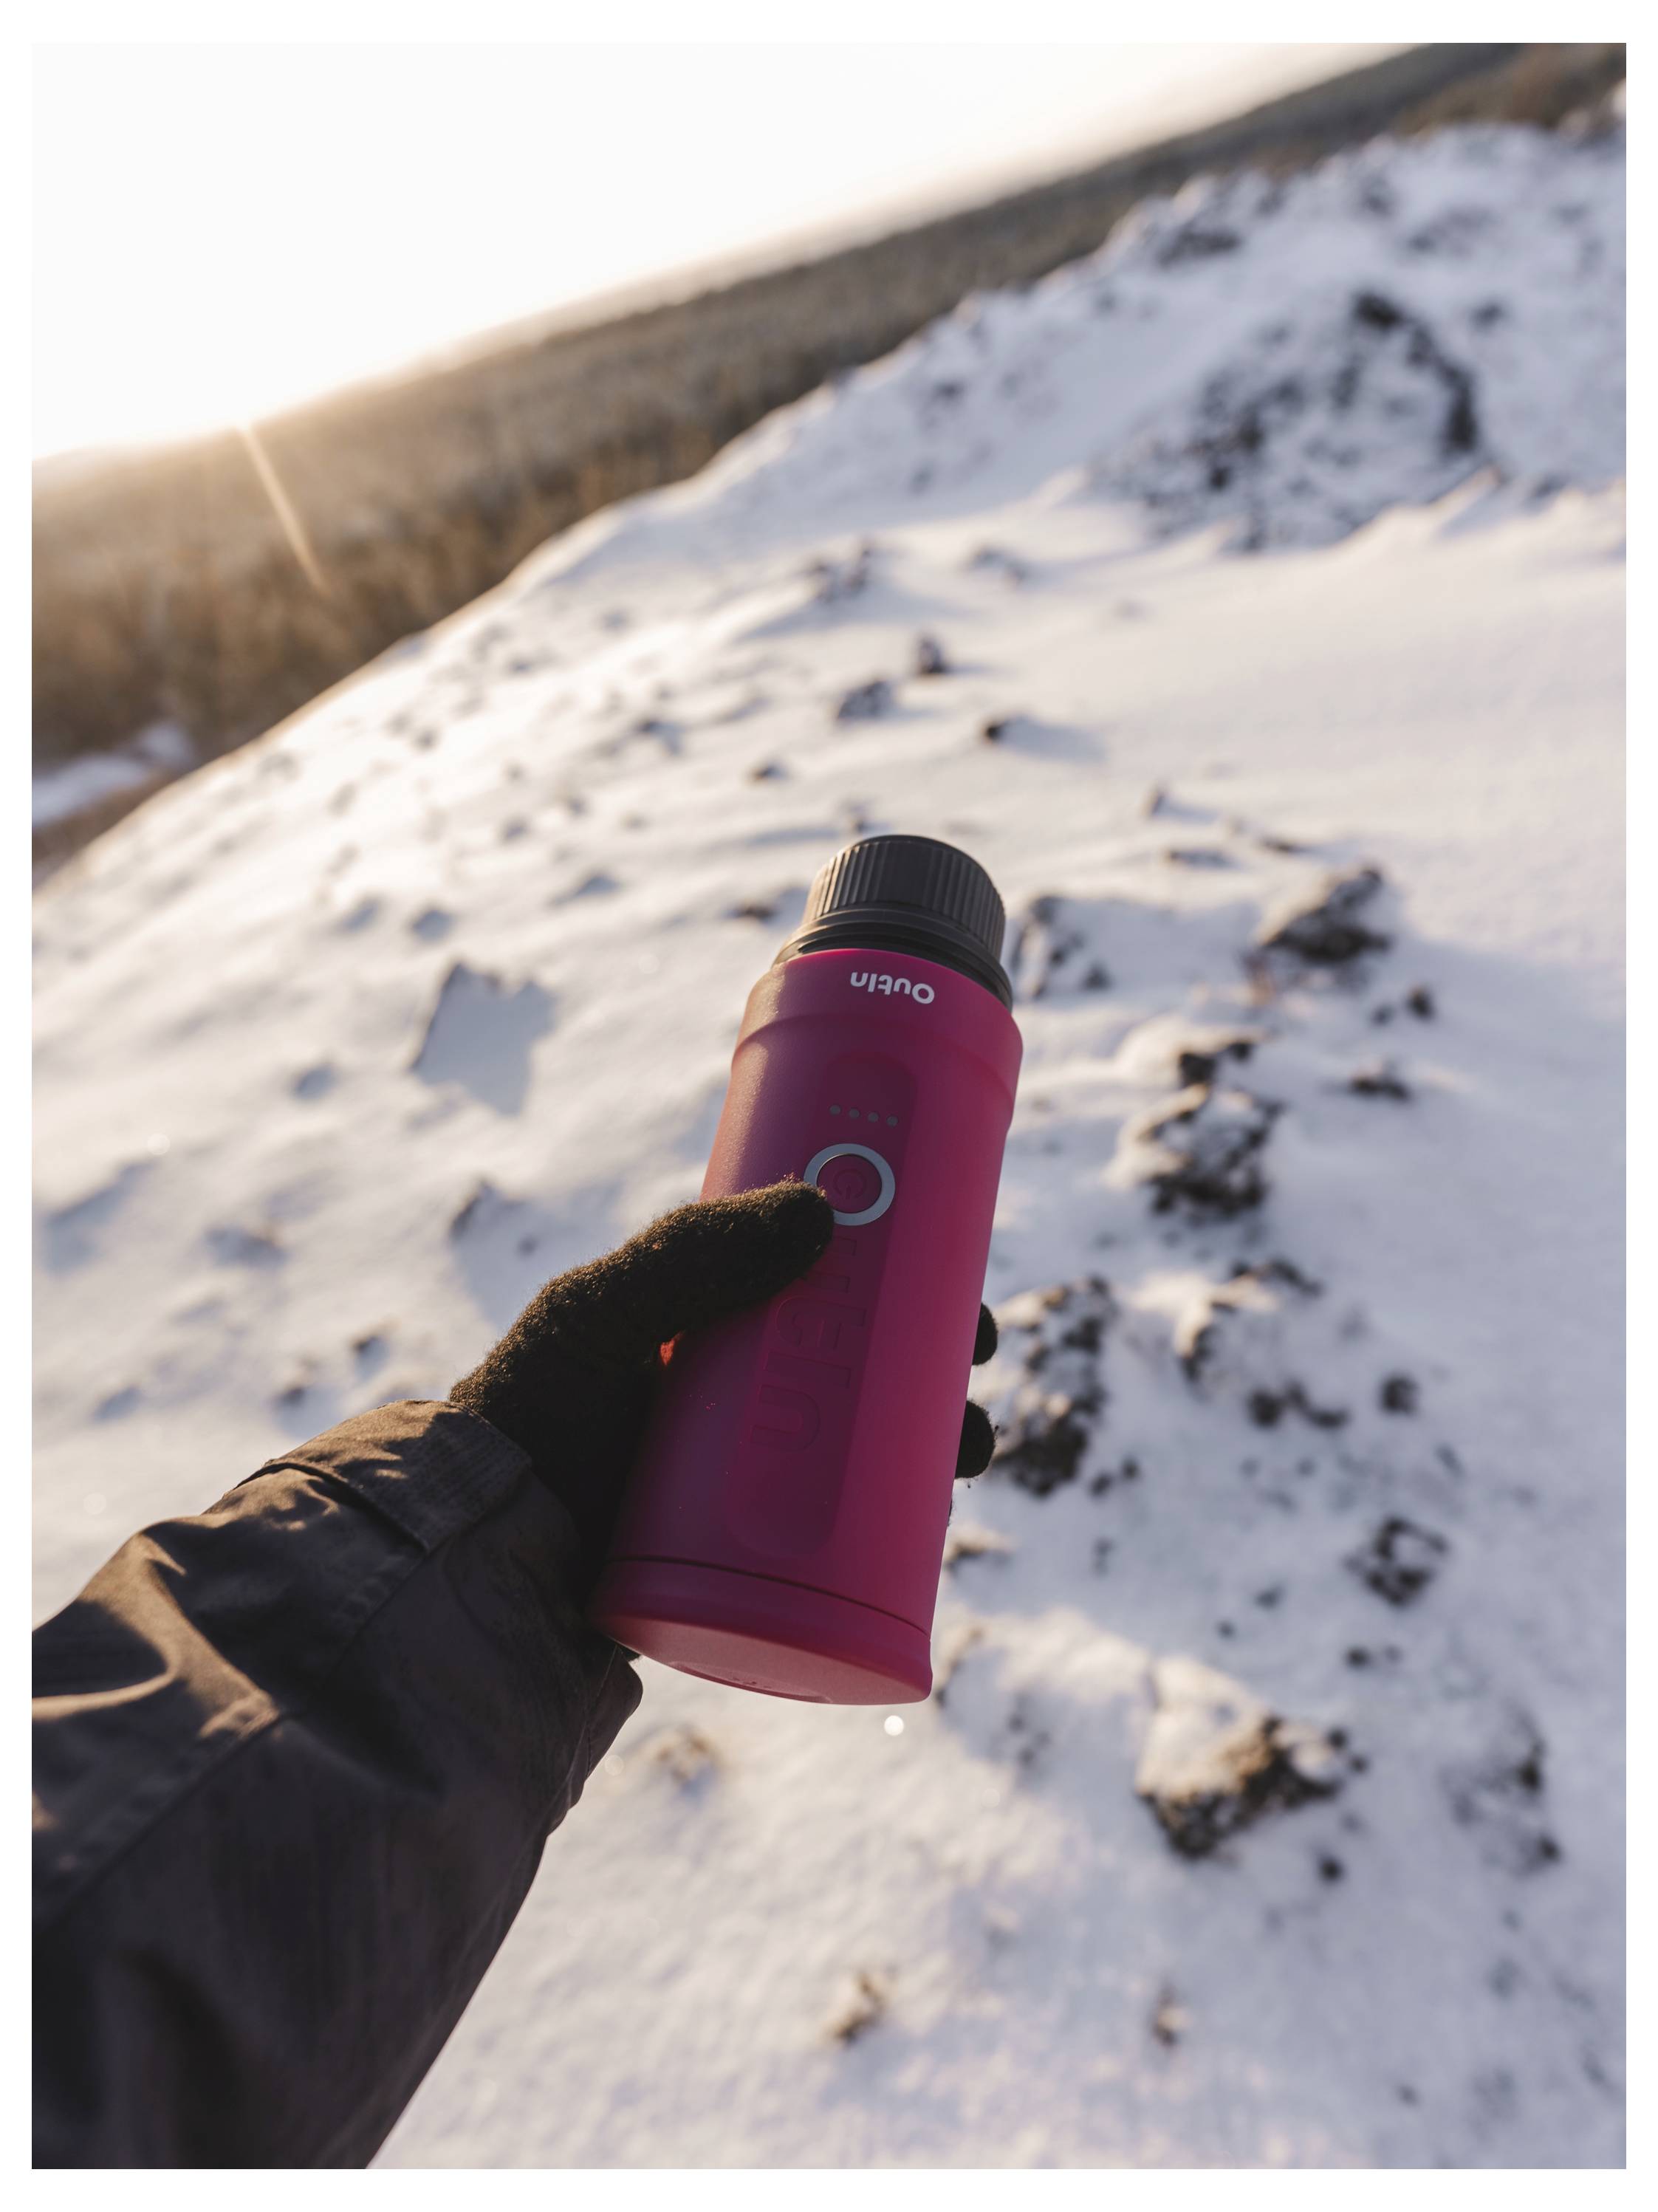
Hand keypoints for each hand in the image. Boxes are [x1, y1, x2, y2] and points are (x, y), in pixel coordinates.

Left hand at [449, 1178, 998, 1592]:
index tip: (954, 1267)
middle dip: (936, 1357)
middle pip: (865, 1364)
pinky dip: (903, 1522)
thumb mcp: (602, 1314)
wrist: (482, 1563)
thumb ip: (692, 1256)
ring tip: (969, 1448)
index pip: (825, 1284)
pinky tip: (940, 1521)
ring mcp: (749, 1478)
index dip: (900, 1273)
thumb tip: (825, 1213)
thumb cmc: (530, 1417)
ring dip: (938, 1440)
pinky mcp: (754, 1558)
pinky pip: (847, 1534)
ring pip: (870, 1449)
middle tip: (975, 1351)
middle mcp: (739, 1397)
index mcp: (709, 1326)